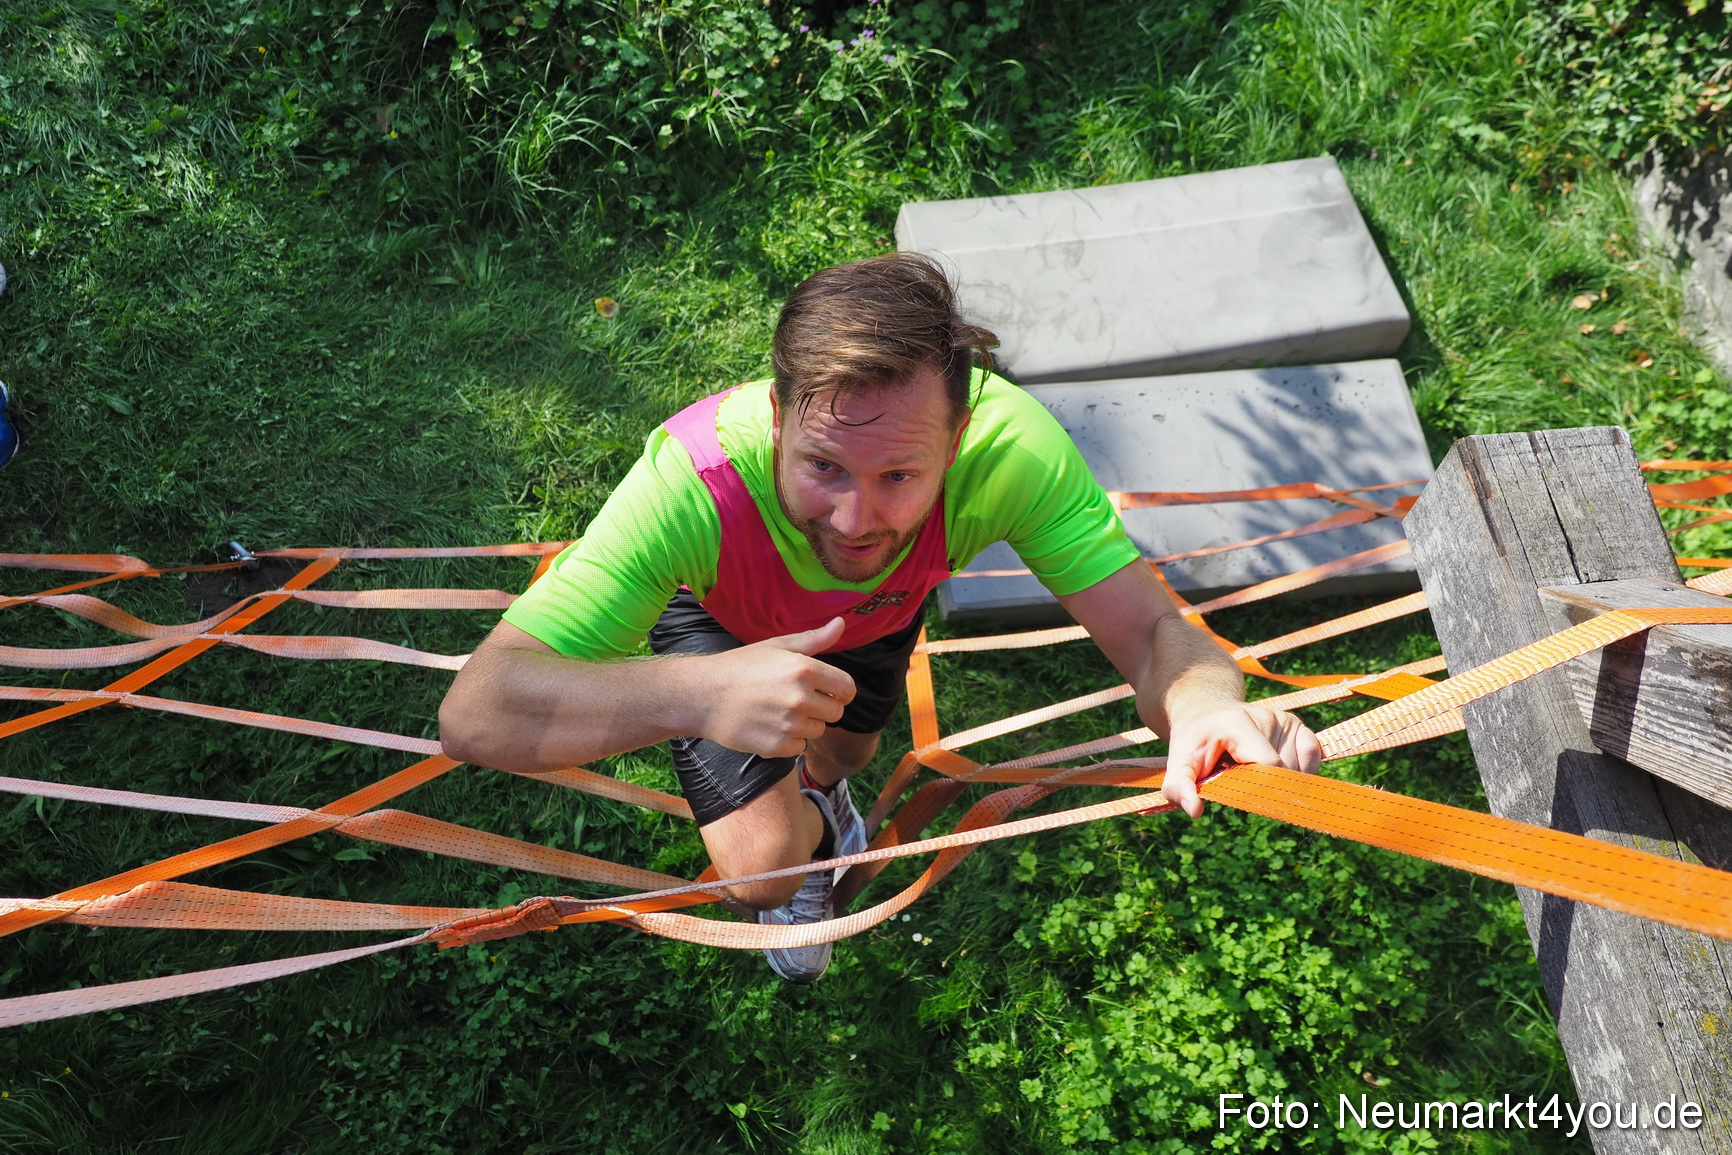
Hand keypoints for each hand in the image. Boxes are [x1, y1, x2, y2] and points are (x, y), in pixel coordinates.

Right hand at [692, 617, 856, 757]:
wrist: (702, 696)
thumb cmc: (740, 667)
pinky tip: (768, 726)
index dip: (839, 691)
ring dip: (804, 724)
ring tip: (777, 712)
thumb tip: (842, 623)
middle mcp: (800, 698)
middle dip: (821, 708)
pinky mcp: (777, 746)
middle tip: (794, 700)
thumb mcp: (776, 646)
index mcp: (804, 670)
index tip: (827, 691)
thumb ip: (813, 639)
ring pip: (818, 731)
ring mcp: (789, 725)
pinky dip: (788, 741)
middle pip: (836, 712)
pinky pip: (799, 747)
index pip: (847, 688)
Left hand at [1162, 701, 1321, 818]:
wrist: (1205, 715)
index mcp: (1238, 723)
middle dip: (1264, 786)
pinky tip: (1271, 768)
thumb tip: (1195, 811)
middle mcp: (1267, 716)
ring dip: (1278, 781)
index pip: (1268, 765)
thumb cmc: (1193, 743)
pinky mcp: (1298, 726)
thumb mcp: (1177, 762)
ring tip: (1249, 767)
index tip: (1241, 795)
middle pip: (1285, 772)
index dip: (1259, 788)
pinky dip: (1298, 773)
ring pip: (1299, 771)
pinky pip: (1313, 761)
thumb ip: (1178, 787)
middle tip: (1236, 775)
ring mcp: (1285, 720)